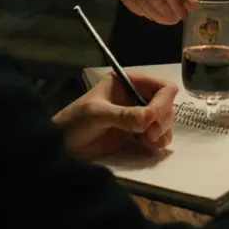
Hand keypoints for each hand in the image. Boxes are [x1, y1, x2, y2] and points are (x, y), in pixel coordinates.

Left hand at [52, 72, 177, 161]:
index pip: (160, 87)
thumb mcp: (96, 115)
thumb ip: (123, 116)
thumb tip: (149, 118)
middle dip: (162, 119)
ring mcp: (137, 116)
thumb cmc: (74, 122)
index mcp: (127, 83)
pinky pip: (158, 136)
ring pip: (164, 120)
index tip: (154, 120)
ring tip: (149, 142)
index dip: (163, 102)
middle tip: (150, 135)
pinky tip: (149, 146)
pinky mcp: (136, 134)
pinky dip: (158, 141)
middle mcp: (136, 97)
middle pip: (166, 104)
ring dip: (163, 132)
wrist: (62, 146)